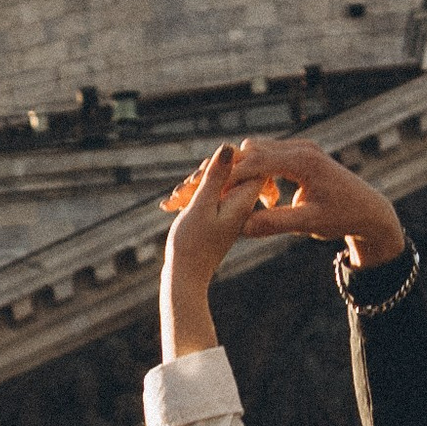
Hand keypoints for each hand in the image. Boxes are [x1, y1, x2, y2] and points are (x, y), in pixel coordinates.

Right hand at [157, 144, 267, 359]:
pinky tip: (174, 204)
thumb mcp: (201, 206)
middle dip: (206, 172)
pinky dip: (193, 194)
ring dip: (195, 184)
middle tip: (182, 192)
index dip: (229, 159)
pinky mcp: (220, 212)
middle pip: (233, 168)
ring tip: (174, 201)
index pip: (252, 162)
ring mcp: (232, 207)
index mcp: (244, 199)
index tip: (203, 175)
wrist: (185, 278)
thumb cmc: (191, 246)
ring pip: (219, 179)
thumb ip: (216, 177)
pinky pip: (211, 191)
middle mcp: (243, 202)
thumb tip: (230, 146)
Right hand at [217, 137, 405, 261]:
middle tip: (215, 194)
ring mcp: (300, 148)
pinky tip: (257, 196)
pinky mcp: (299, 154)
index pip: (255, 162)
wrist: (368, 210)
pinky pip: (268, 156)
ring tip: (238, 198)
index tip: (209, 193)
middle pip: (251, 150)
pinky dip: (255, 171)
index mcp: (303, 161)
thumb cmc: (343, 217)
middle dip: (231, 171)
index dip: (230, 177)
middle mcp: (300, 148)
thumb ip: (275, 223)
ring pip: (257, 150)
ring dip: (243, 172)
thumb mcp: (309, 224)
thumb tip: (242, 227)